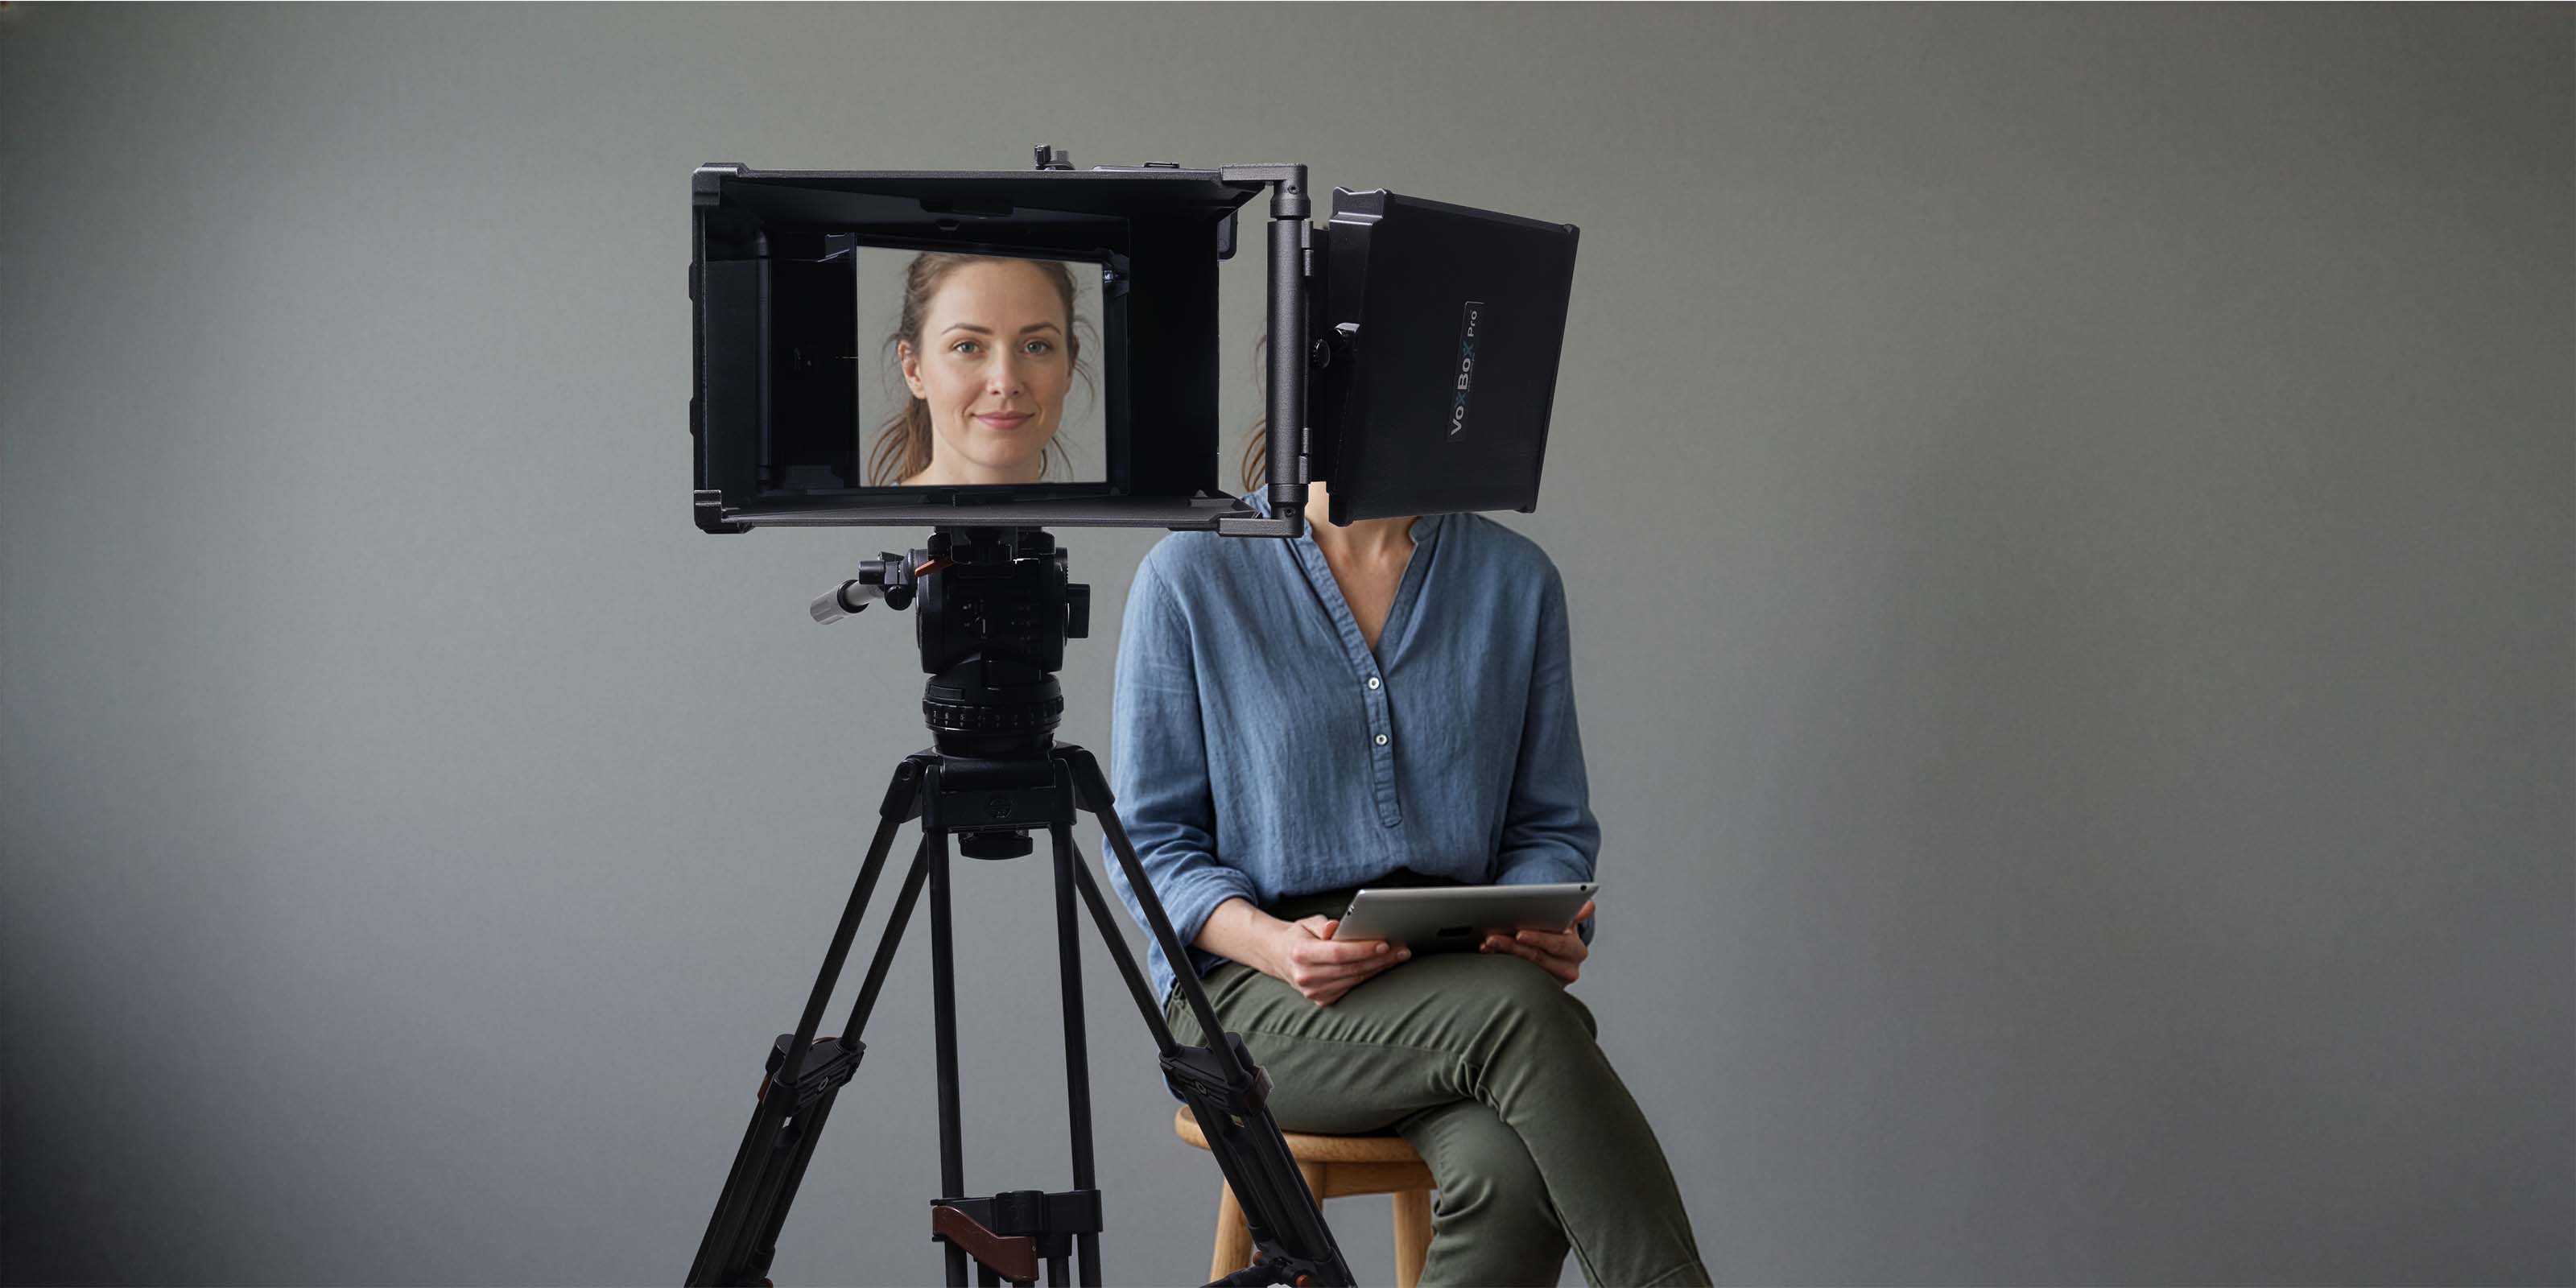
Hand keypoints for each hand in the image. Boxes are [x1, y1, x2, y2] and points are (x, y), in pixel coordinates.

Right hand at [1262, 915, 1410, 1006]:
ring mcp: (1313, 992)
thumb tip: (1337, 927)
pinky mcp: (1321, 1000)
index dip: (1363, 949)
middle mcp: (1305, 976)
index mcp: (1301, 954)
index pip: (1338, 953)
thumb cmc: (1299, 936)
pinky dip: (1368, 977)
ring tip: (1398, 956)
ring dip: (1379, 968)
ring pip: (1354, 979)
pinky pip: (1351, 987)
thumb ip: (1323, 925)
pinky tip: (1381, 966)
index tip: (1385, 943)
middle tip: (1402, 949)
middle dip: (1380, 959)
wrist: (1279, 956)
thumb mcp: (1307, 922)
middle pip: (1351, 968)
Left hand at [1481, 900, 1594, 985]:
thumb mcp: (1568, 922)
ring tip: (1487, 943)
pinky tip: (1488, 953)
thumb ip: (1575, 914)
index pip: (1557, 944)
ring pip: (1524, 968)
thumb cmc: (1559, 932)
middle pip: (1536, 957)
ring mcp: (1552, 981)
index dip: (1538, 939)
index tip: (1519, 933)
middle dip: (1513, 946)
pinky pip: (1517, 977)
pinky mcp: (1538, 988)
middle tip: (1493, 937)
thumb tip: (1589, 906)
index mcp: (1576, 950)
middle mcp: (1568, 969)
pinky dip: (1501, 963)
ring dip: (1502, 954)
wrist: (1556, 953)